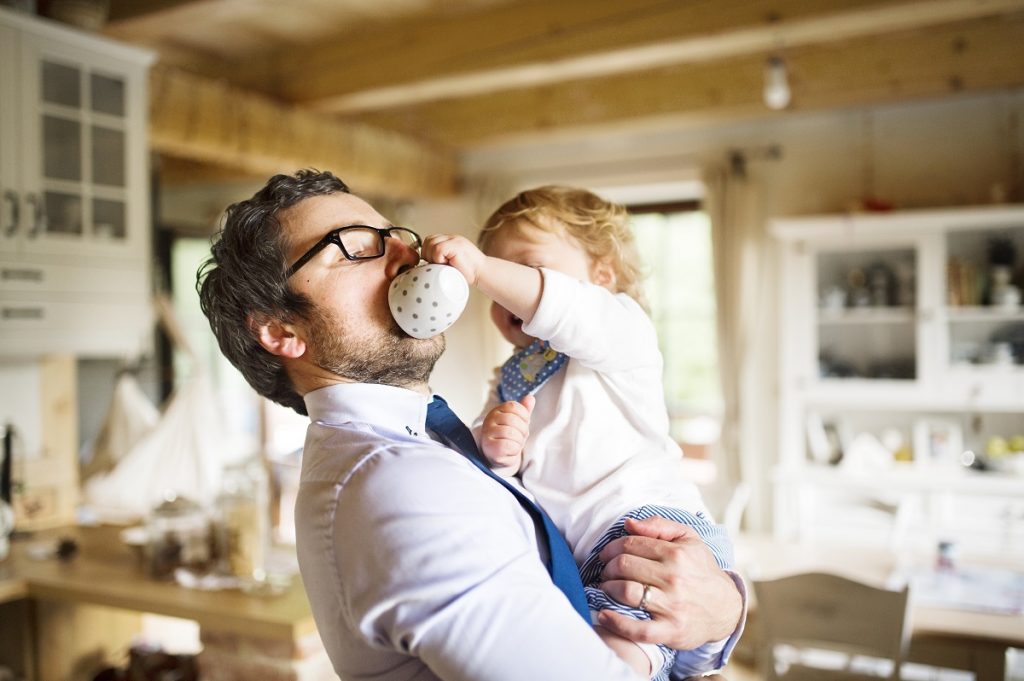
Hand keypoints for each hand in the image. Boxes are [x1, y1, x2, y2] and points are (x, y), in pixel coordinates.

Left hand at [421, 234, 487, 285]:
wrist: (483, 274)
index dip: (427, 253)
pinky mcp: (457, 244)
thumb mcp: (450, 264)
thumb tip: (424, 264)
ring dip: (433, 257)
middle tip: (437, 265)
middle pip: (428, 240)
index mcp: (449, 241)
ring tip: (443, 265)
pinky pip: (438, 249)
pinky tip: (447, 264)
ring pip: (431, 243)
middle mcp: (452, 238)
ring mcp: (455, 240)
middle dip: (427, 254)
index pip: (429, 241)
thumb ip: (440, 259)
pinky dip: (439, 258)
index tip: (433, 264)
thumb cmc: (468, 273)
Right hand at [479, 395, 534, 471]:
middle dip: (522, 431)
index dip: (523, 417)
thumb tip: (530, 398)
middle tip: (518, 438)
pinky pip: (508, 445)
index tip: (522, 425)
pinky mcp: (489, 447)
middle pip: (513, 420)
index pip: (514, 406)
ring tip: (513, 445)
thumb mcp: (518, 423)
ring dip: (518, 442)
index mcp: (497, 411)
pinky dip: (514, 450)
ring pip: (511, 433)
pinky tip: (509, 451)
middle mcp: (489, 420)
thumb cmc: (509, 438)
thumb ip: (524, 410)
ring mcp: (488, 433)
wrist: (499, 457)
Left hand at [596, 516, 741, 650]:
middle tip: (607, 572)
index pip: (630, 545)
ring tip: (606, 588)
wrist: (726, 608)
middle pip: (623, 566)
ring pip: (626, 592)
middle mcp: (674, 578)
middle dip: (608, 568)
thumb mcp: (688, 539)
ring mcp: (672, 606)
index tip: (606, 555)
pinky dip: (616, 623)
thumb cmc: (701, 570)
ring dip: (607, 589)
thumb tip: (628, 523)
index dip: (611, 548)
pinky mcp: (671, 631)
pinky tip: (604, 615)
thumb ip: (658, 526)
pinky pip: (638, 629)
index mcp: (676, 553)